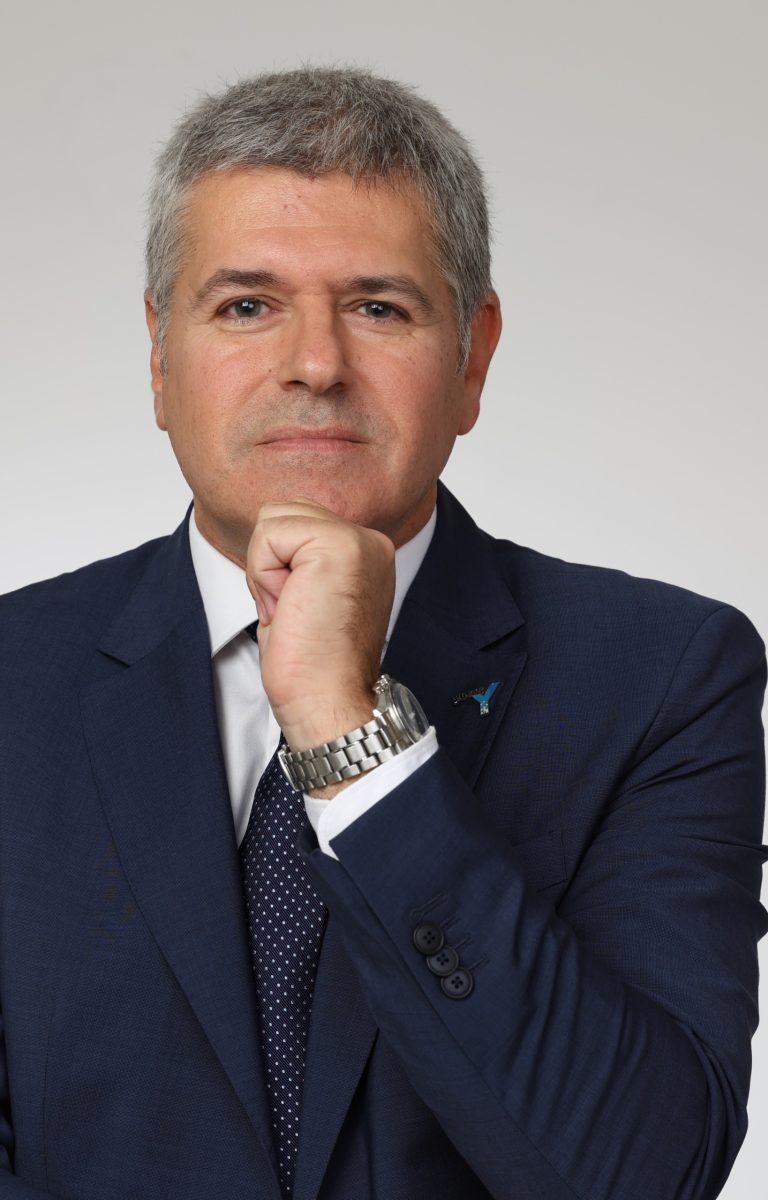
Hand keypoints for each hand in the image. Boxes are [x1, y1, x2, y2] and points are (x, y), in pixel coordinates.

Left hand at [246, 499, 395, 761]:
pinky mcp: (337, 546)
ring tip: (294, 609)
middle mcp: (370, 540)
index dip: (278, 567)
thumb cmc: (313, 665)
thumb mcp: (308, 596)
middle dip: (270, 562)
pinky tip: (290, 607)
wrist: (329, 702)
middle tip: (295, 612)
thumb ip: (301, 557)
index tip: (301, 612)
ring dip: (266, 569)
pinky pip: (269, 535)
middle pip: (281, 512)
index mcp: (366, 551)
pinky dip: (264, 575)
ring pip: (272, 519)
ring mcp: (358, 539)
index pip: (296, 521)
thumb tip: (271, 528)